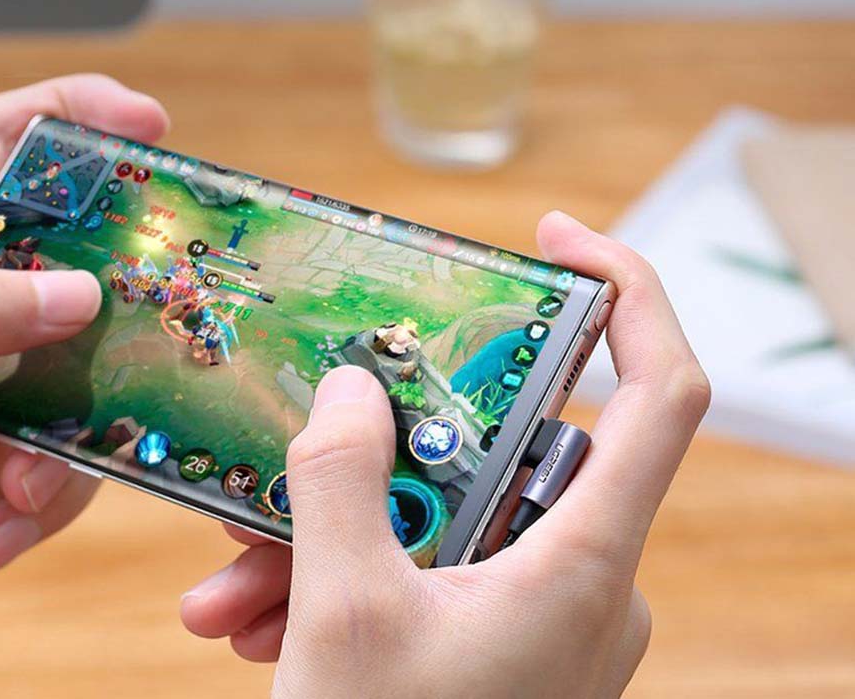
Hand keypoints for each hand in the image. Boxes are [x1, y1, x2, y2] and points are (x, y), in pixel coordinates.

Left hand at [0, 75, 168, 696]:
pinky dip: (44, 507)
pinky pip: (71, 461)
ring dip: (67, 446)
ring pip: (87, 380)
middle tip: (160, 323)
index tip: (149, 125)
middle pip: (71, 265)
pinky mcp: (11, 458)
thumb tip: (78, 289)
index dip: (71, 119)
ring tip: (15, 494)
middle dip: (117, 302)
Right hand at [179, 212, 709, 696]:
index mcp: (585, 565)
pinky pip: (428, 584)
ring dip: (327, 547)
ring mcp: (543, 621)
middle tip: (283, 475)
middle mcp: (584, 583)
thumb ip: (343, 482)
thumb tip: (350, 391)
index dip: (630, 292)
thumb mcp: (346, 618)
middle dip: (368, 472)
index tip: (554, 238)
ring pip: (438, 534)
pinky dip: (345, 591)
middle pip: (492, 466)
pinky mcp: (503, 652)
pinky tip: (252, 626)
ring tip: (229, 592)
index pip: (661, 391)